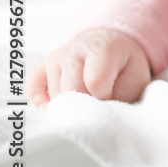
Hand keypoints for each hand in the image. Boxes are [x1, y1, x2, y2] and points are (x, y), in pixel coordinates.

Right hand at [26, 28, 151, 107]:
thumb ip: (120, 98)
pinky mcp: (42, 67)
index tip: (111, 100)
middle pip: (70, 91)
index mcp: (102, 47)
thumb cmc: (124, 69)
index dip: (104, 98)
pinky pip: (32, 89)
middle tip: (96, 106)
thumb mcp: (135, 81)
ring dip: (69, 106)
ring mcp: (56, 57)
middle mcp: (75, 48)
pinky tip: (57, 105)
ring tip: (84, 101)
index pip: (94, 82)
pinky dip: (42, 102)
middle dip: (84, 106)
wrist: (111, 46)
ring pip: (54, 96)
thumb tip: (97, 120)